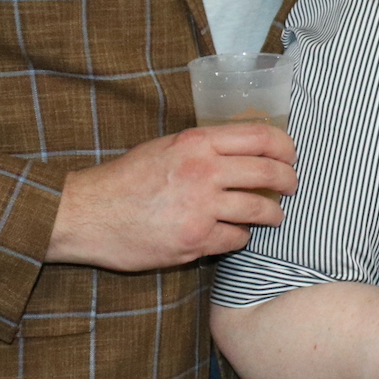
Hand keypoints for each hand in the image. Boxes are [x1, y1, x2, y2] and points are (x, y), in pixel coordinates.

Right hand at [46, 124, 296, 270]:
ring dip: (272, 214)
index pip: (261, 137)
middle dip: (288, 181)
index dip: (285, 147)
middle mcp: (204, 171)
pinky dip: (240, 237)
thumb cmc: (125, 179)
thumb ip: (205, 148)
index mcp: (197, 143)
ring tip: (273, 216)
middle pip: (268, 173)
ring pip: (259, 210)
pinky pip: (236, 239)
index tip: (290, 156)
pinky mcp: (194, 240)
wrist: (86, 214)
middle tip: (291, 187)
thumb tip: (245, 150)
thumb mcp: (166, 147)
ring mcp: (200, 208)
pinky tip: (235, 235)